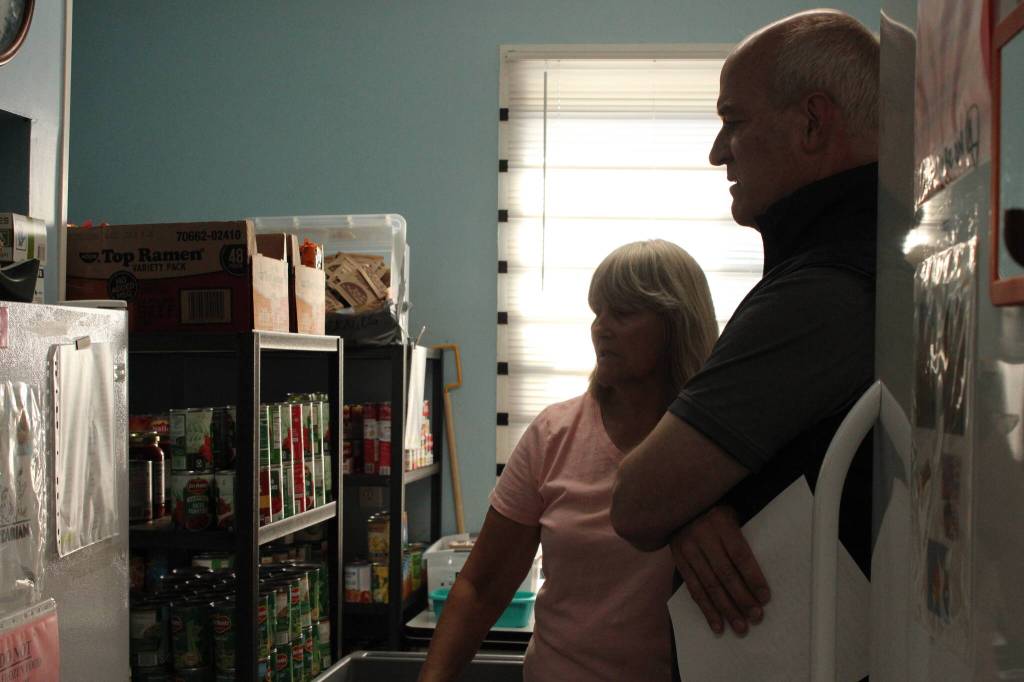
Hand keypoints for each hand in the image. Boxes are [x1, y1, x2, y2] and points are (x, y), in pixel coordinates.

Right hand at [670, 505, 769, 635]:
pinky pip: (693, 588)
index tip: (765, 598)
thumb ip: (742, 538)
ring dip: (726, 609)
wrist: (680, 505)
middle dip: (742, 598)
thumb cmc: (716, 515)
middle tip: (756, 617)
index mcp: (721, 522)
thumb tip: (759, 575)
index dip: (753, 578)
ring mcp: (687, 548)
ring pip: (709, 585)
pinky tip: (717, 625)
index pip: (740, 555)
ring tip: (740, 627)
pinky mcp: (678, 560)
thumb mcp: (731, 516)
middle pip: (725, 573)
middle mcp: (702, 535)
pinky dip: (706, 609)